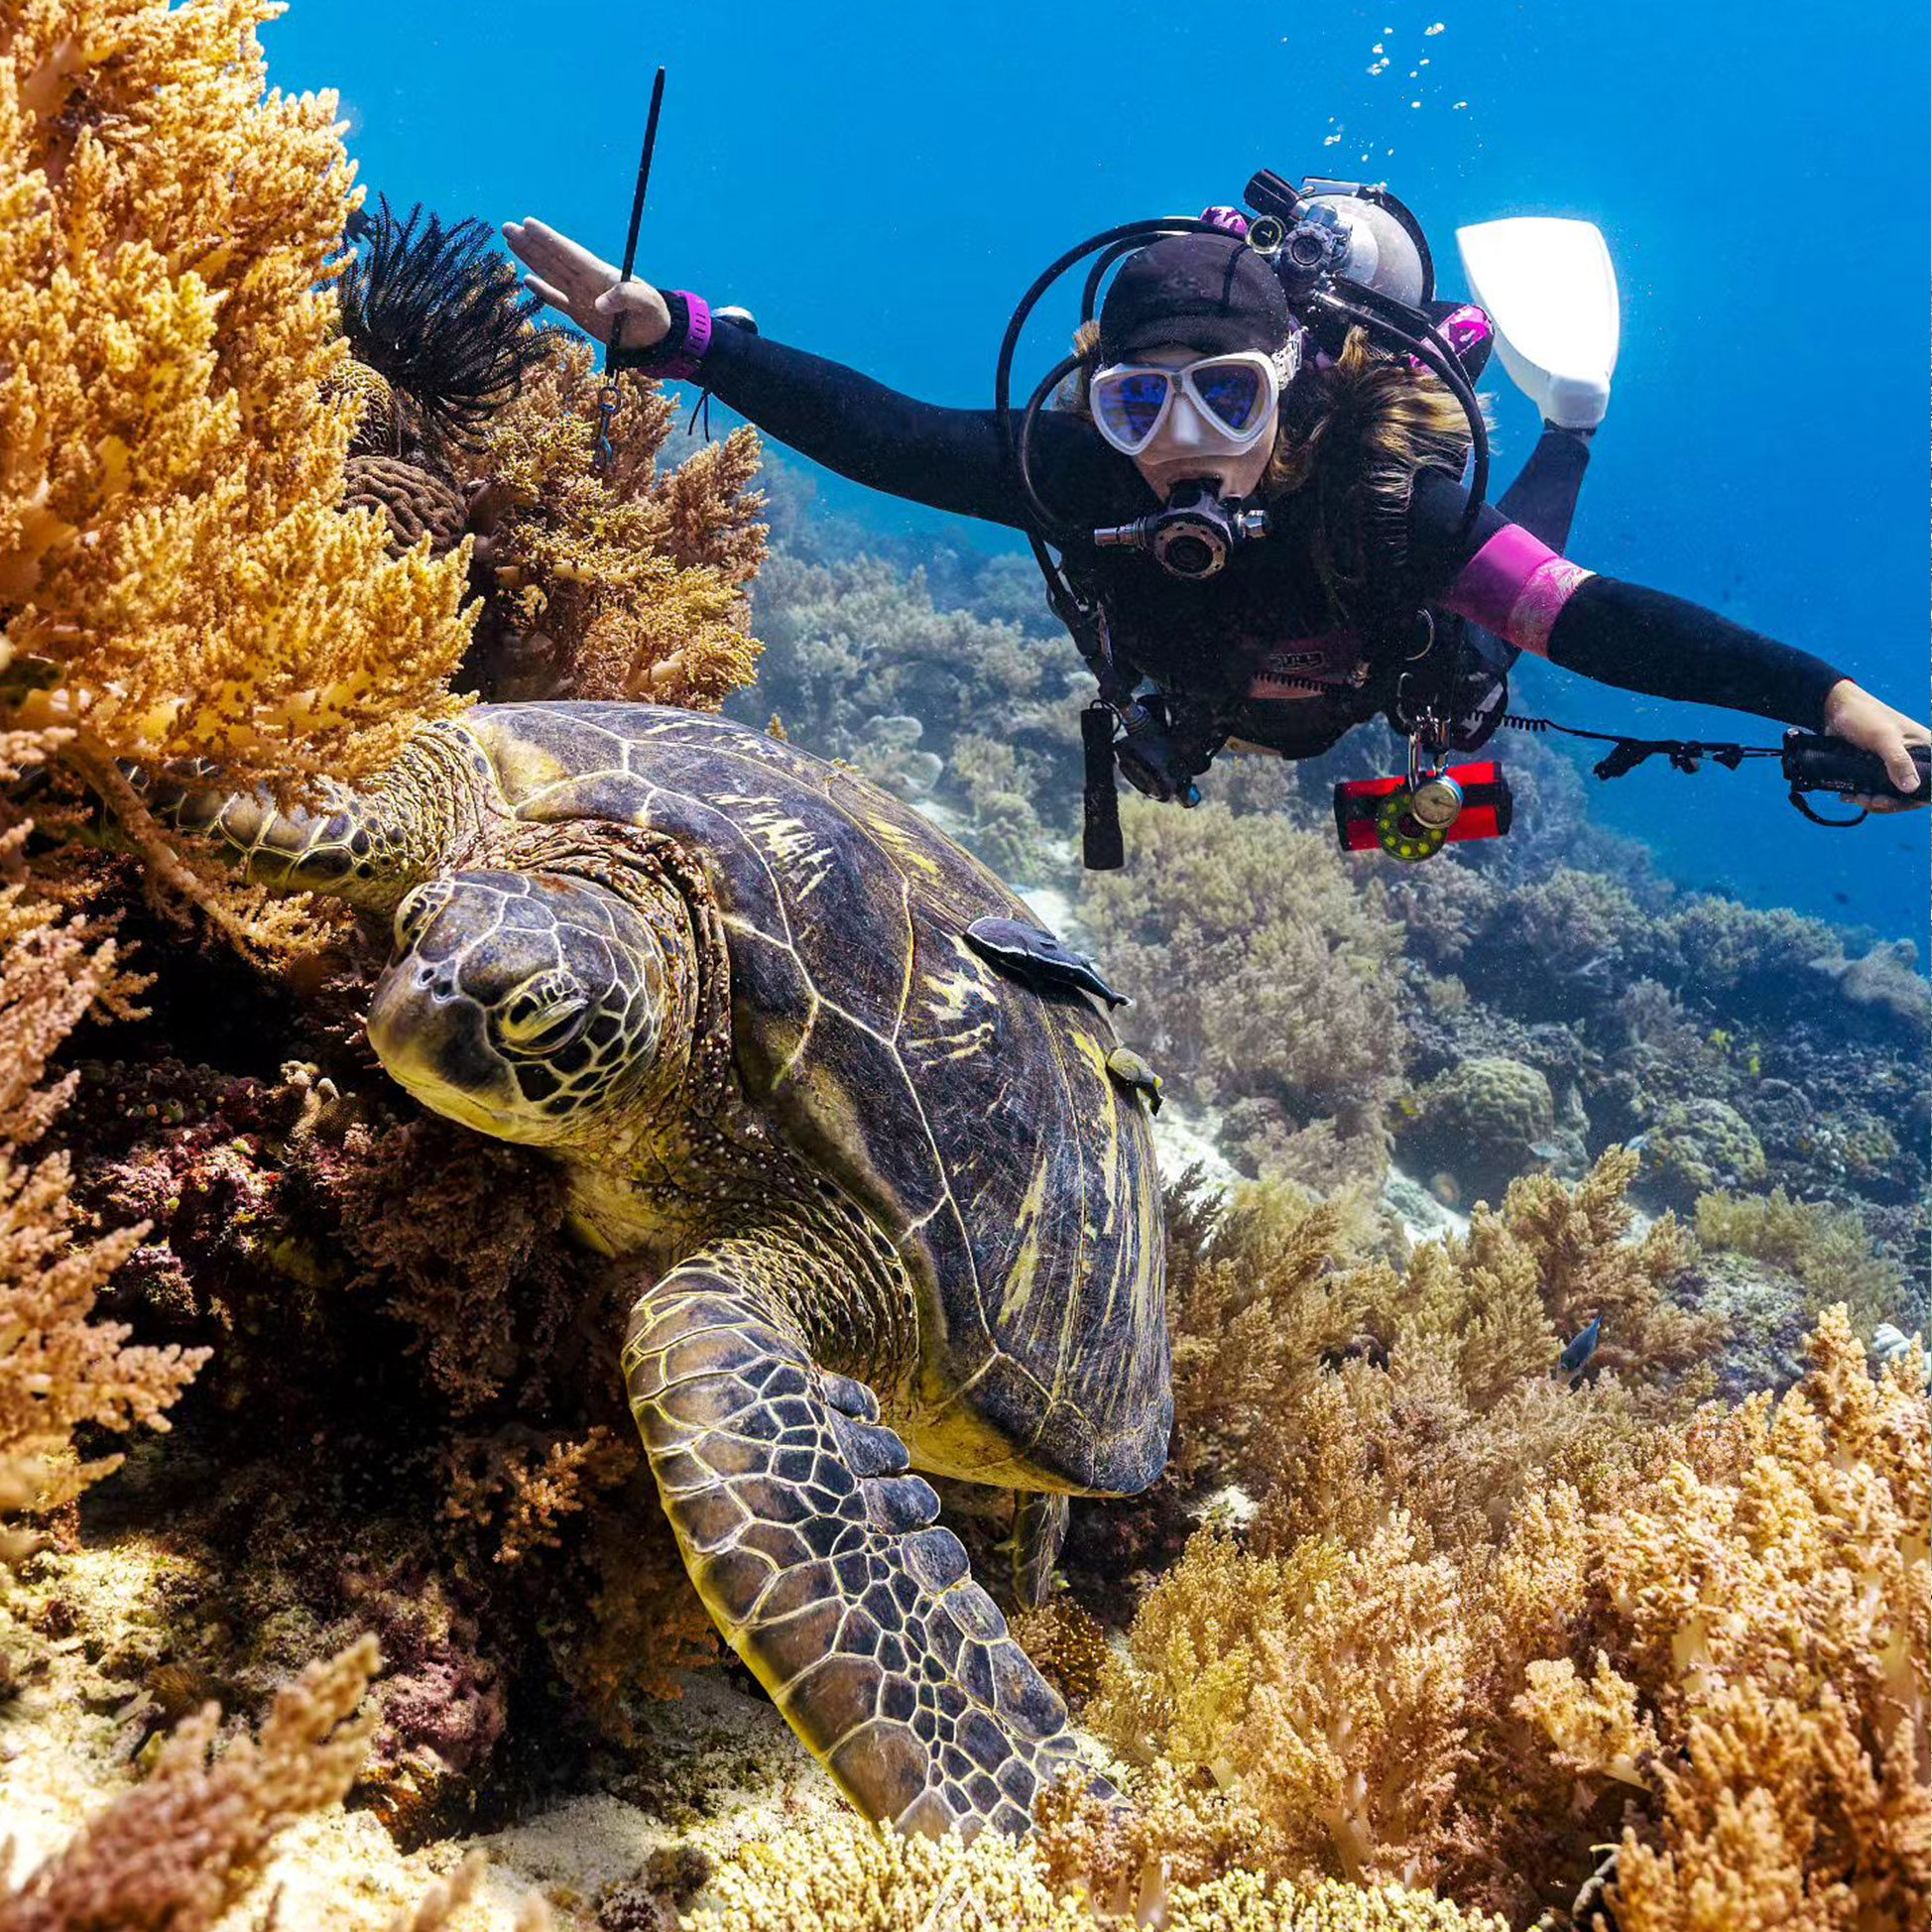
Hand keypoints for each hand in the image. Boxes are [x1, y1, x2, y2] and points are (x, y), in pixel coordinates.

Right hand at [501, 217, 670, 348]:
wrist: (655, 337)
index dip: (549, 239)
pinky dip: (542, 290)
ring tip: (511, 241)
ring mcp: (581, 296)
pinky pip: (556, 300)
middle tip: (507, 227)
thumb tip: (599, 304)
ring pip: (550, 273)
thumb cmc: (654, 316)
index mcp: (600, 274)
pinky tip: (526, 280)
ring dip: (530, 258)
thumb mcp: (646, 304)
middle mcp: (586, 281)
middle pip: (553, 258)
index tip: (529, 224)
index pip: (570, 253)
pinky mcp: (579, 314)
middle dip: (531, 243)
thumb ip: (625, 297)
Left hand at [1821, 679, 1930, 811]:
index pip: (1930, 782)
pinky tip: (1852, 796)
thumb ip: (1898, 761)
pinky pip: (1876, 788)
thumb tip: (1910, 787)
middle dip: (1888, 802)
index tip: (1890, 801)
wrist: (1835, 709)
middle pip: (1909, 793)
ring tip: (1857, 798)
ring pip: (1891, 793)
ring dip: (1874, 801)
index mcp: (1926, 748)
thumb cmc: (1864, 716)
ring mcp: (1895, 764)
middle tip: (1869, 801)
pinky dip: (1865, 795)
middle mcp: (1914, 758)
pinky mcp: (1878, 767)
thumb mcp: (1883, 737)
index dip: (1914, 798)